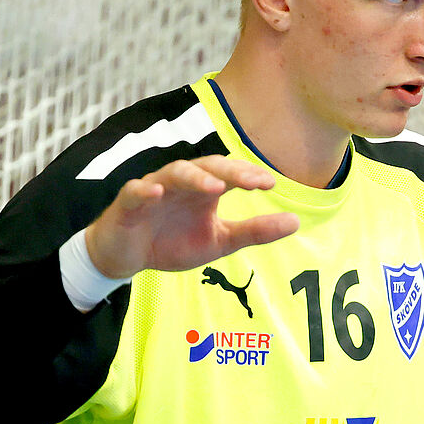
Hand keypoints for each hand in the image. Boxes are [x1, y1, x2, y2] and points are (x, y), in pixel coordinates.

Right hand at [83, 156, 298, 278]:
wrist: (127, 257)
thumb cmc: (173, 242)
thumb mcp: (220, 241)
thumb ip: (255, 231)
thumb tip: (296, 221)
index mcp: (204, 189)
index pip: (229, 174)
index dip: (248, 175)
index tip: (271, 182)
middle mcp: (181, 183)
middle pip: (206, 166)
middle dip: (230, 172)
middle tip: (253, 182)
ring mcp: (154, 189)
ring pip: (174, 173)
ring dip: (195, 177)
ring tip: (215, 186)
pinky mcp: (128, 203)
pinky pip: (136, 191)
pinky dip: (145, 190)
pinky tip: (157, 192)